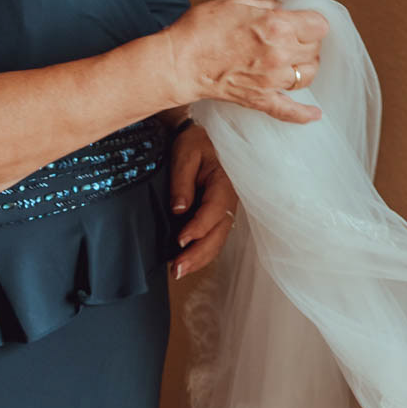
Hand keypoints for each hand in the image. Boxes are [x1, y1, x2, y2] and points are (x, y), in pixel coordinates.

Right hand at [163, 0, 325, 123]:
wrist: (177, 62)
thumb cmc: (200, 30)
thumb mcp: (236, 3)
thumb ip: (266, 5)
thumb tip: (283, 9)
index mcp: (277, 26)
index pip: (319, 26)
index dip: (312, 22)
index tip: (305, 22)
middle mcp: (280, 54)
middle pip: (314, 49)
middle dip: (307, 41)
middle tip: (293, 38)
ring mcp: (271, 80)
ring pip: (307, 75)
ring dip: (304, 67)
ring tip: (294, 61)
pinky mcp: (260, 99)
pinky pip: (289, 111)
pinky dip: (303, 114)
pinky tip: (314, 114)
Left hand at [169, 124, 238, 279]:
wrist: (203, 136)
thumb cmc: (195, 141)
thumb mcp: (185, 153)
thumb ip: (182, 181)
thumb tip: (179, 209)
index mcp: (225, 182)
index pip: (215, 210)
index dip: (199, 228)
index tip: (180, 241)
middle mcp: (229, 199)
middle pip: (219, 232)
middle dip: (199, 254)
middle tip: (177, 269)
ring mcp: (225, 208)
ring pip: (218, 239)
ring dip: (200, 258)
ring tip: (178, 271)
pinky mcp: (217, 214)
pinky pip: (213, 236)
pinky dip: (201, 252)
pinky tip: (185, 262)